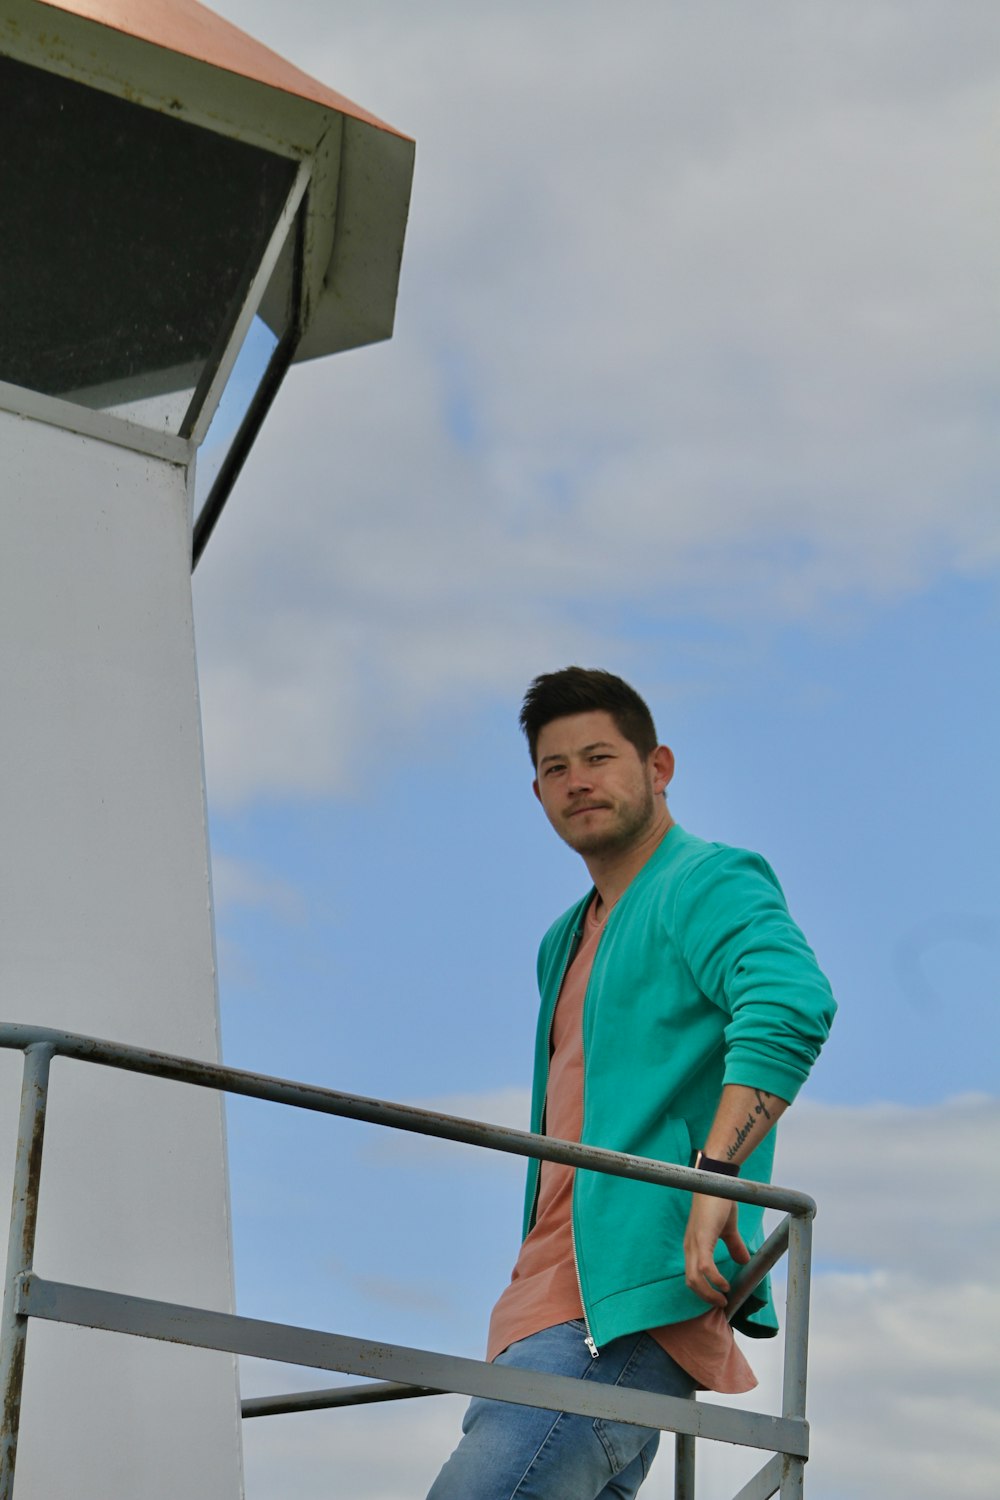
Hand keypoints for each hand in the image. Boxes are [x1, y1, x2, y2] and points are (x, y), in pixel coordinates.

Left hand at [683, 1193, 750, 1307]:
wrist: (717, 1180)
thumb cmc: (720, 1202)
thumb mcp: (728, 1229)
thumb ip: (734, 1245)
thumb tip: (744, 1261)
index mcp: (694, 1245)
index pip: (692, 1275)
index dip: (703, 1290)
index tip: (718, 1298)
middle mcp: (690, 1246)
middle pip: (690, 1282)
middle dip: (705, 1297)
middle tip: (721, 1304)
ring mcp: (694, 1242)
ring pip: (694, 1278)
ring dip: (708, 1293)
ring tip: (723, 1298)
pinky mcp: (702, 1238)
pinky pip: (703, 1267)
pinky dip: (713, 1280)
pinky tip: (725, 1284)